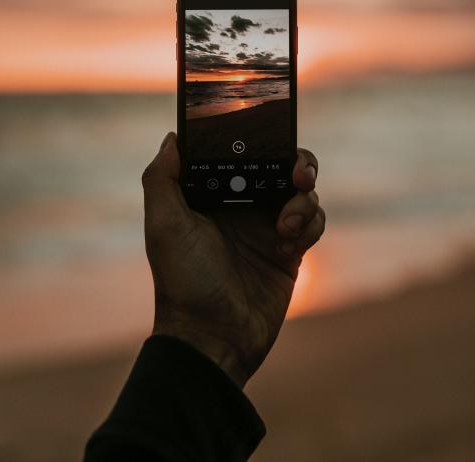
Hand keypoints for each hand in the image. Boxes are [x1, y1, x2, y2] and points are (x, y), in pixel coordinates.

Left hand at [142, 133, 324, 388]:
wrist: (214, 337)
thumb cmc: (183, 281)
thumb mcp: (164, 226)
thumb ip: (161, 178)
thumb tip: (173, 138)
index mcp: (214, 192)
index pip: (243, 152)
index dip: (260, 140)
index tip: (271, 137)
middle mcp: (243, 204)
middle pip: (281, 164)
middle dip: (296, 162)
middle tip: (297, 173)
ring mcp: (268, 226)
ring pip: (302, 191)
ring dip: (303, 199)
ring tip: (285, 225)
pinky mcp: (290, 250)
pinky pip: (313, 221)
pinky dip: (309, 225)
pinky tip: (287, 245)